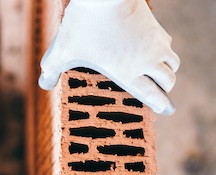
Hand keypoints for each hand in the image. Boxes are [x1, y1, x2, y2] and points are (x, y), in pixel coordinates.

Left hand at [38, 0, 179, 114]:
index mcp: (128, 73)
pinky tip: (157, 50)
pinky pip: (168, 44)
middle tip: (162, 95)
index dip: (162, 104)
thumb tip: (43, 85)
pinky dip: (165, 51)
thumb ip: (51, 70)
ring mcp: (155, 43)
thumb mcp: (61, 50)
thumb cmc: (83, 24)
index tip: (168, 109)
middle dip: (165, 90)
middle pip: (167, 81)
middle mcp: (146, 61)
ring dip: (168, 71)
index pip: (152, 95)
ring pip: (172, 63)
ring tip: (160, 74)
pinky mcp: (156, 27)